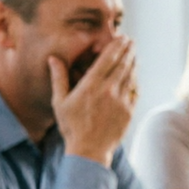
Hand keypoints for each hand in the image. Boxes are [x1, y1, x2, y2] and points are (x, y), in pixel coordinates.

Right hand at [50, 36, 137, 166]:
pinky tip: (135, 76)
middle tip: (131, 42)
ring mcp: (121, 101)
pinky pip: (135, 92)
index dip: (116, 47)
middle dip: (128, 51)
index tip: (122, 38)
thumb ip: (59, 78)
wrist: (89, 150)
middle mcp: (109, 90)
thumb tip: (53, 58)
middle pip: (122, 65)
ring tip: (135, 55)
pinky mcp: (129, 112)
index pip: (108, 59)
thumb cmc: (71, 126)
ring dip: (133, 64)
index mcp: (91, 85)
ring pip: (130, 77)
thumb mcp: (60, 102)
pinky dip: (135, 81)